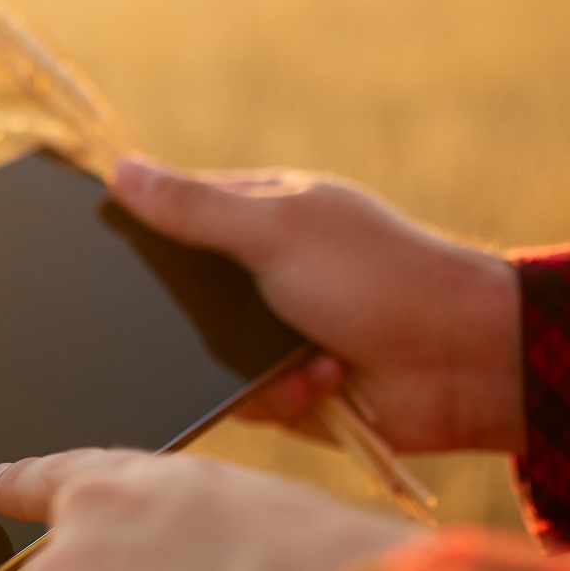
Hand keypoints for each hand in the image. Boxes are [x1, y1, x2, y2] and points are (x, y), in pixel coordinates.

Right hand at [111, 157, 524, 454]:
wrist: (464, 366)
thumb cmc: (378, 280)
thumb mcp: (277, 232)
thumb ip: (196, 208)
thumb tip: (118, 169)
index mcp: (264, 216)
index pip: (177, 211)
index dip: (143, 226)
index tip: (105, 246)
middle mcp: (264, 271)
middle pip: (182, 292)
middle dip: (187, 314)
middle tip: (208, 318)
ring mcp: (276, 332)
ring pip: (202, 354)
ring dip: (246, 366)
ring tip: (299, 360)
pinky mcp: (288, 388)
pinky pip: (241, 400)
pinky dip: (279, 396)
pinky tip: (321, 384)